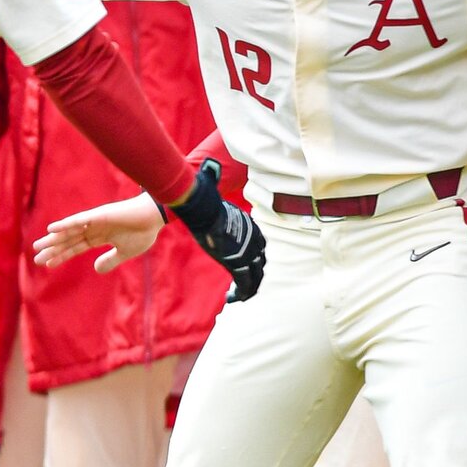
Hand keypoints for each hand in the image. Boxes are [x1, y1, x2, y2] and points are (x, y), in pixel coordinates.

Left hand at [34, 192, 164, 272]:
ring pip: (69, 231)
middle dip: (53, 249)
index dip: (62, 255)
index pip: (76, 248)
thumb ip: (110, 260)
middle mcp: (93, 228)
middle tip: (36, 257)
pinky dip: (65, 224)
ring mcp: (95, 221)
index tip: (47, 264)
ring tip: (38, 246)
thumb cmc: (143, 231)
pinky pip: (79, 220)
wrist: (154, 217)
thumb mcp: (125, 252)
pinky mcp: (99, 215)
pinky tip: (52, 229)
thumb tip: (96, 269)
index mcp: (100, 237)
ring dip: (54, 238)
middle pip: (68, 240)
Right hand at [165, 159, 267, 301]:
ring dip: (248, 288)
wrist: (205, 208)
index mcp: (253, 228)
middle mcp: (255, 242)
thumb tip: (207, 168)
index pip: (261, 247)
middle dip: (255, 276)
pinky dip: (241, 294)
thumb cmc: (208, 200)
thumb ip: (216, 187)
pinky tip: (232, 298)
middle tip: (245, 286)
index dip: (256, 258)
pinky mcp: (238, 265)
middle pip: (261, 263)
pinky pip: (245, 285)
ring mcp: (248, 254)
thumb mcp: (216, 196)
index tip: (246, 265)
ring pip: (255, 277)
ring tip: (238, 295)